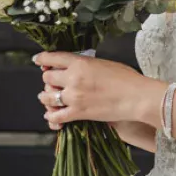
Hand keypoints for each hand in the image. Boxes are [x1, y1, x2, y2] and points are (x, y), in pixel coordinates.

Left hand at [34, 51, 160, 129]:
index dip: (42, 59)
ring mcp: (73, 96)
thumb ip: (86, 64)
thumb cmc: (128, 79)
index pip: (52, 58)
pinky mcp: (78, 113)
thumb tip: (77, 67)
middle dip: (48, 80)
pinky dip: (51, 117)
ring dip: (46, 98)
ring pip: (47, 97)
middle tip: (52, 82)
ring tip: (47, 98)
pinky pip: (56, 116)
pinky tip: (52, 116)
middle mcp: (73, 78)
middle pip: (47, 78)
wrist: (137, 97)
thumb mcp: (104, 63)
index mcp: (80, 63)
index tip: (38, 60)